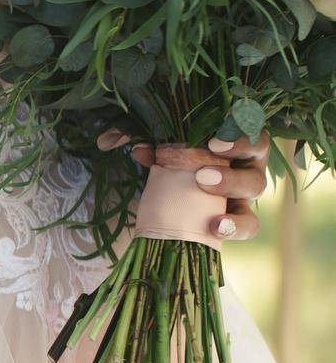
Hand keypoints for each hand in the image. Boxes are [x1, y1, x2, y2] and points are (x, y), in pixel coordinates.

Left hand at [97, 129, 269, 242]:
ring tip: (212, 212)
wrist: (174, 204)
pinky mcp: (241, 221)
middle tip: (201, 177)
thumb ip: (139, 142)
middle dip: (231, 173)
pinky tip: (214, 229)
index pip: (250, 133)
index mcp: (235, 143)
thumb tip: (107, 141)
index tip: (212, 143)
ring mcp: (246, 195)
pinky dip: (233, 228)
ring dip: (232, 197)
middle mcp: (247, 166)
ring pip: (255, 192)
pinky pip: (248, 226)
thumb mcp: (162, 152)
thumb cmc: (174, 169)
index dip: (238, 137)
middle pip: (255, 162)